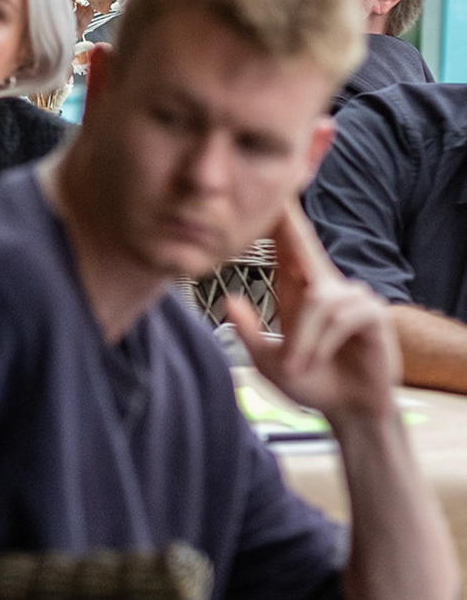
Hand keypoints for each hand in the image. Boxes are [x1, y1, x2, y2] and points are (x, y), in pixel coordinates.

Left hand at [224, 201, 400, 429]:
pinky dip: (320, 343)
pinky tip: (314, 360)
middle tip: (280, 188)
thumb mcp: (265, 360)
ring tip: (295, 366)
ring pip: (318, 303)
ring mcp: (351, 298)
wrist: (347, 411)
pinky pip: (339, 318)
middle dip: (291, 220)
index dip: (278, 218)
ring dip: (302, 339)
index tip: (266, 188)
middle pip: (306, 244)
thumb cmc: (309, 381)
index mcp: (298, 290)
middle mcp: (325, 286)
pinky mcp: (372, 315)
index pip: (286, 247)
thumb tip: (228, 300)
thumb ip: (248, 332)